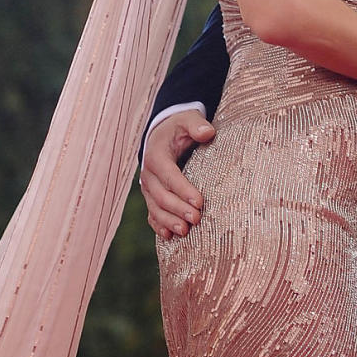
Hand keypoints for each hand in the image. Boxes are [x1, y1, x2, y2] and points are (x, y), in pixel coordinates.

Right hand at [140, 110, 215, 237]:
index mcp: (156, 155)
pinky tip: (169, 236)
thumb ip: (197, 124)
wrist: (162, 135)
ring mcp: (148, 187)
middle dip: (178, 209)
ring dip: (169, 221)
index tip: (199, 201)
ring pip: (155, 208)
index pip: (168, 175)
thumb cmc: (179, 128)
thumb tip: (208, 133)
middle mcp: (148, 174)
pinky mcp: (151, 196)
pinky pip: (152, 214)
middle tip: (197, 219)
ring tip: (185, 232)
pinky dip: (158, 225)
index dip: (182, 189)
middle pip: (161, 195)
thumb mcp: (188, 119)